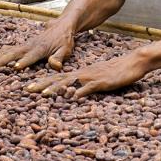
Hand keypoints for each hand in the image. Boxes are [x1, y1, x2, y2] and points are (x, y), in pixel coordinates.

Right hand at [0, 21, 74, 70]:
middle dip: (2, 60)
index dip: (24, 62)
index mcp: (41, 48)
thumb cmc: (64, 41)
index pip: (31, 56)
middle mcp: (30, 46)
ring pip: (9, 51)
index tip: (15, 67)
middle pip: (14, 53)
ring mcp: (25, 44)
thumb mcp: (66, 50)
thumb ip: (59, 58)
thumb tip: (55, 65)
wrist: (61, 25)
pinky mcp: (23, 45)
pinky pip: (9, 49)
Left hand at [25, 52, 147, 98]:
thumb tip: (73, 94)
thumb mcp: (99, 80)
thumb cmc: (117, 72)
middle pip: (59, 79)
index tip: (29, 87)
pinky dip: (80, 92)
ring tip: (43, 94)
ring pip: (70, 82)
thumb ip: (86, 85)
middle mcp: (83, 74)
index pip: (59, 77)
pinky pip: (89, 87)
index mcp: (81, 73)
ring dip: (56, 88)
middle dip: (42, 84)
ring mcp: (92, 77)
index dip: (44, 82)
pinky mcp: (103, 82)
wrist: (134, 62)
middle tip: (27, 90)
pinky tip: (72, 97)